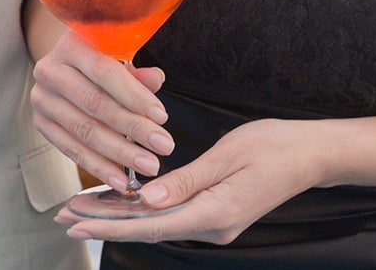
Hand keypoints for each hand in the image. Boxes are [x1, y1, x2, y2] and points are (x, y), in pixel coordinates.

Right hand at [30, 32, 171, 192]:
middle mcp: (50, 70)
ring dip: (120, 153)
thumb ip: (137, 72)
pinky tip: (121, 178)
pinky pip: (72, 150)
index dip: (134, 95)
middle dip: (134, 129)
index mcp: (70, 44)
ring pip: (84, 131)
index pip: (104, 71)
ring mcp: (42, 99)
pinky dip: (98, 166)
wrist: (67, 66)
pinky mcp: (41, 124)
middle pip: (95, 104)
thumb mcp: (118, 56)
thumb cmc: (100, 59)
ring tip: (148, 165)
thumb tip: (156, 80)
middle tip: (164, 146)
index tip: (162, 117)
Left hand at [57, 117, 318, 246]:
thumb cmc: (274, 146)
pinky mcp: (216, 214)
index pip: (150, 223)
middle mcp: (212, 226)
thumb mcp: (228, 156)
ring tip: (81, 210)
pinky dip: (142, 210)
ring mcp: (215, 223)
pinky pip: (171, 215)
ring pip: (156, 222)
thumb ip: (185, 182)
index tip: (77, 220)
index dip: (110, 223)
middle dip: (104, 222)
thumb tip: (147, 200)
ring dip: (119, 216)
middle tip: (64, 216)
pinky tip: (120, 202)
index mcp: (214, 213)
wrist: (311, 155)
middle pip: (147, 228)